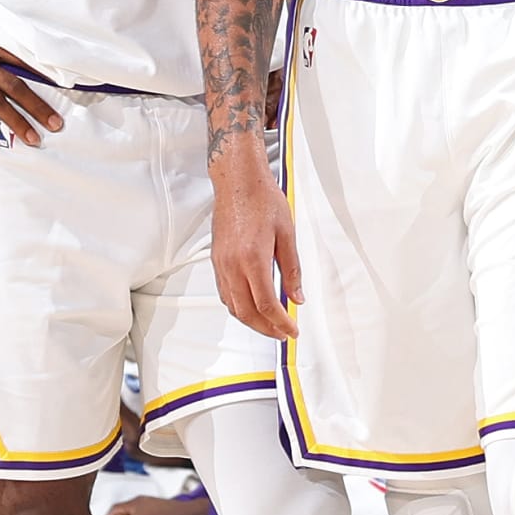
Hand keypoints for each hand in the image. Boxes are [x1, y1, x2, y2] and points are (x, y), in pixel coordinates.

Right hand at [210, 143, 299, 341]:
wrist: (238, 181)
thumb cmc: (262, 200)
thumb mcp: (287, 234)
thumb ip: (292, 269)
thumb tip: (297, 297)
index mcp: (253, 259)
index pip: (267, 304)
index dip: (281, 323)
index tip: (292, 330)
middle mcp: (233, 265)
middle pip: (247, 312)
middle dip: (266, 329)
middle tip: (283, 334)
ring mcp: (221, 264)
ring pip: (232, 306)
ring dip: (251, 321)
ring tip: (270, 325)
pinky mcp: (216, 260)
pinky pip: (225, 293)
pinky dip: (238, 306)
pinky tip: (251, 306)